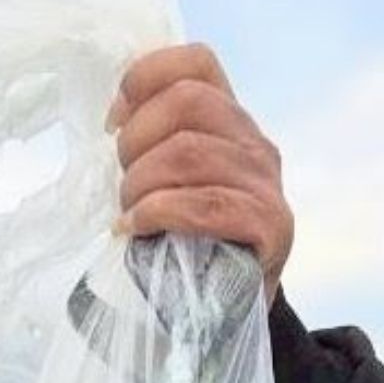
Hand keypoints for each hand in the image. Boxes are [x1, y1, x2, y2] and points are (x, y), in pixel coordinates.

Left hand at [105, 44, 293, 306]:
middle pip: (187, 103)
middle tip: (121, 185)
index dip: (145, 80)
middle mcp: (255, 146)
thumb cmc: (187, 251)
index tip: (112, 124)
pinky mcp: (271, 227)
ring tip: (128, 215)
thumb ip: (153, 148)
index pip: (197, 63)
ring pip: (190, 152)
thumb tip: (114, 120)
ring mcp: (267, 185)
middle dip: (136, 141)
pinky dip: (159, 213)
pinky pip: (206, 204)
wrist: (224, 319)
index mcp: (231, 125)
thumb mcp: (170, 190)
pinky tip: (137, 229)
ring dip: (141, 184)